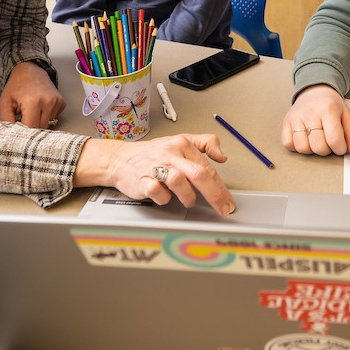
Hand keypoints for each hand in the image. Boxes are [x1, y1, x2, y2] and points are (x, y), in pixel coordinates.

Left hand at [0, 61, 65, 127]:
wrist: (30, 71)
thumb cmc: (16, 87)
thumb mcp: (4, 103)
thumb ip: (6, 121)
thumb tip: (11, 136)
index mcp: (32, 102)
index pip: (31, 128)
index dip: (23, 132)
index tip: (17, 131)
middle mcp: (48, 102)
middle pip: (40, 128)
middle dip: (30, 127)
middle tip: (23, 118)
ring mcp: (57, 102)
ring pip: (47, 124)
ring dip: (38, 121)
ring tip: (31, 111)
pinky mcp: (62, 103)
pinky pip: (54, 118)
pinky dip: (46, 116)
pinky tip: (40, 107)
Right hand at [74, 133, 234, 215]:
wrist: (121, 158)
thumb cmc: (153, 153)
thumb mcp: (181, 140)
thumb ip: (205, 143)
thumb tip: (223, 156)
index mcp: (182, 145)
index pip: (207, 167)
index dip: (221, 187)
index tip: (228, 202)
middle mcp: (170, 154)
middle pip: (199, 174)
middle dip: (215, 195)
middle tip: (222, 209)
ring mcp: (155, 166)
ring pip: (179, 182)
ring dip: (187, 196)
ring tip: (187, 199)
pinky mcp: (142, 180)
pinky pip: (157, 192)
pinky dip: (163, 198)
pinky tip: (164, 196)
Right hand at [281, 84, 349, 156]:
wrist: (315, 89)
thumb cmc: (331, 104)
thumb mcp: (346, 115)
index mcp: (328, 110)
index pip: (334, 140)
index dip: (340, 149)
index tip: (340, 146)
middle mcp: (310, 113)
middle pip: (318, 147)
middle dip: (326, 150)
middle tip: (328, 142)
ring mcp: (296, 117)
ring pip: (302, 148)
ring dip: (311, 150)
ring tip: (316, 140)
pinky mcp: (286, 121)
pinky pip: (287, 144)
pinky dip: (296, 147)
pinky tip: (304, 139)